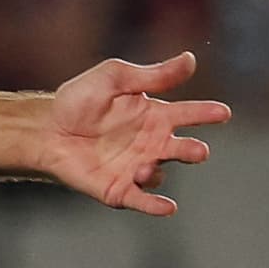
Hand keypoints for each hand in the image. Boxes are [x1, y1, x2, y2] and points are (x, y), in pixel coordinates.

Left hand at [38, 53, 228, 214]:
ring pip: (160, 173)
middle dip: (192, 151)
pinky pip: (141, 199)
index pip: (188, 114)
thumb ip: (152, 75)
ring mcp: (136, 167)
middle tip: (198, 151)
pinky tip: (168, 207)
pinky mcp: (118, 188)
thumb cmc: (79, 100)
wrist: (45, 129)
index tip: (223, 113)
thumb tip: (191, 59)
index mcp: (155, 116)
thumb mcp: (115, 78)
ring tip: (146, 166)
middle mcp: (152, 143)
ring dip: (157, 172)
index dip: (206, 114)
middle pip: (182, 149)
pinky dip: (155, 205)